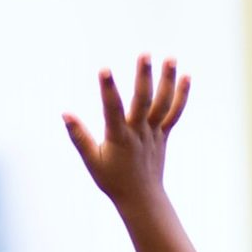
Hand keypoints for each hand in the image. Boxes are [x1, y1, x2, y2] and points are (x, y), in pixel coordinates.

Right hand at [63, 55, 188, 205]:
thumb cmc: (112, 180)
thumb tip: (65, 113)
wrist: (141, 198)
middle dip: (144, 77)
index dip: (108, 89)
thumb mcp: (91, 161)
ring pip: (163, 104)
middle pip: (143, 101)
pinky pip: (174, 113)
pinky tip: (186, 76)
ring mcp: (154, 132)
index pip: (112, 109)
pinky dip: (181, 95)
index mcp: (119, 137)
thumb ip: (79, 137)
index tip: (104, 69)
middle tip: (144, 53)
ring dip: (167, 80)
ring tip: (170, 58)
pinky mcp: (163, 134)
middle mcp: (139, 132)